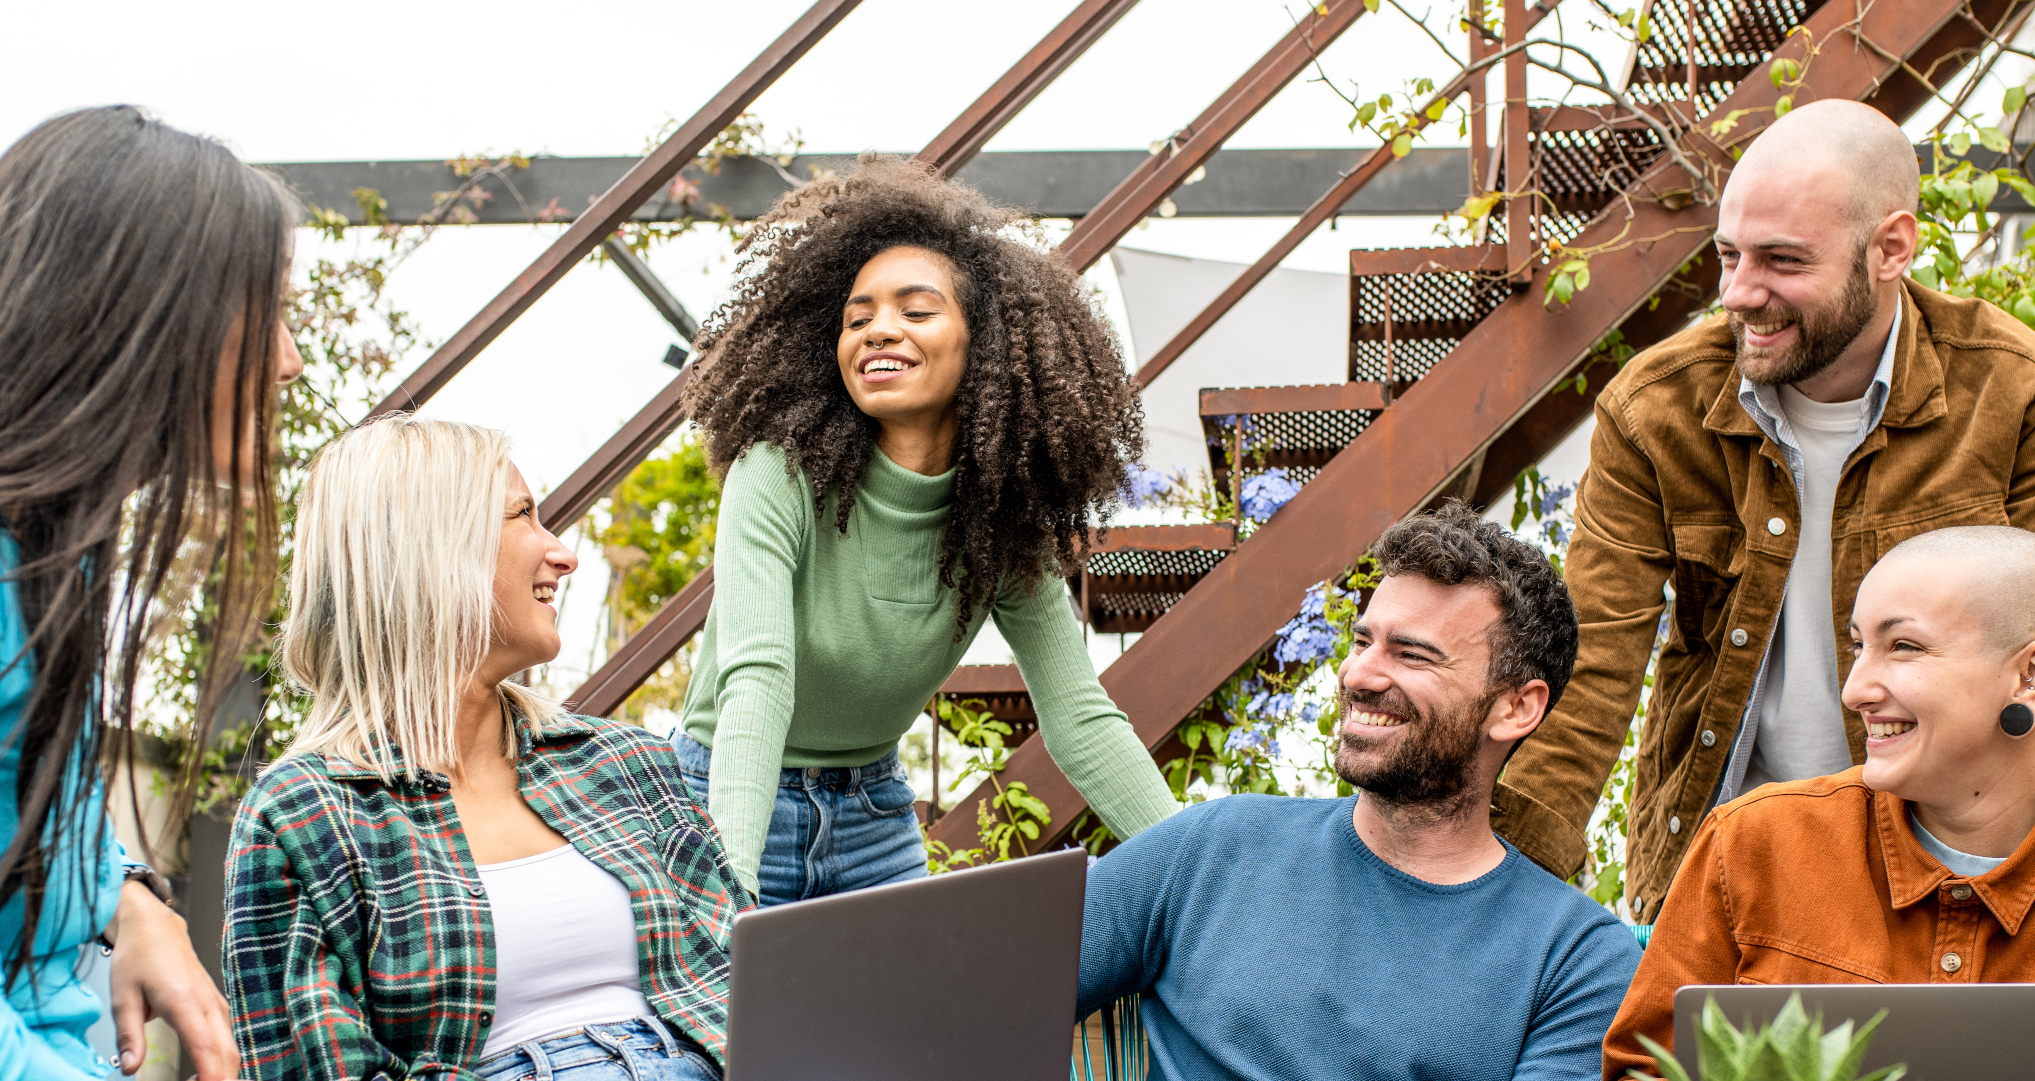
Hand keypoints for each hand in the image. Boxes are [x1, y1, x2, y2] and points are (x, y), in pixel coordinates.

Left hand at [104, 880, 240, 1079]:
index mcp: (185, 1003)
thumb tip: (129, 1069)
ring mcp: (215, 1004)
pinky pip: (227, 1039)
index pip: (207, 1051)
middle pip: (228, 1056)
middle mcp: (207, 1005)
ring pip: (231, 1049)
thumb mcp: (122, 998)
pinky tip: (202, 1073)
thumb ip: (128, 1036)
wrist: (155, 927)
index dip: (208, 1079)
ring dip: (220, 1073)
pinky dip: (220, 1061)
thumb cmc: (138, 958)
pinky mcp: (215, 1006)